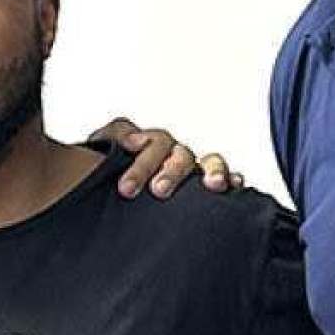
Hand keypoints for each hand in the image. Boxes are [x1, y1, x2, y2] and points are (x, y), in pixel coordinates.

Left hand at [85, 117, 244, 198]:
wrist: (110, 196)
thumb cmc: (106, 174)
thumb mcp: (100, 153)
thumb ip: (114, 138)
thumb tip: (135, 139)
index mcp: (147, 145)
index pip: (150, 143)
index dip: (142, 163)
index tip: (127, 186)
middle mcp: (172, 155)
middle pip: (179, 154)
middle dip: (170, 172)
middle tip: (159, 191)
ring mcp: (191, 170)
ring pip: (209, 161)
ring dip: (212, 170)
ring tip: (212, 184)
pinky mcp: (206, 187)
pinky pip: (227, 178)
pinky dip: (232, 179)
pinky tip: (234, 186)